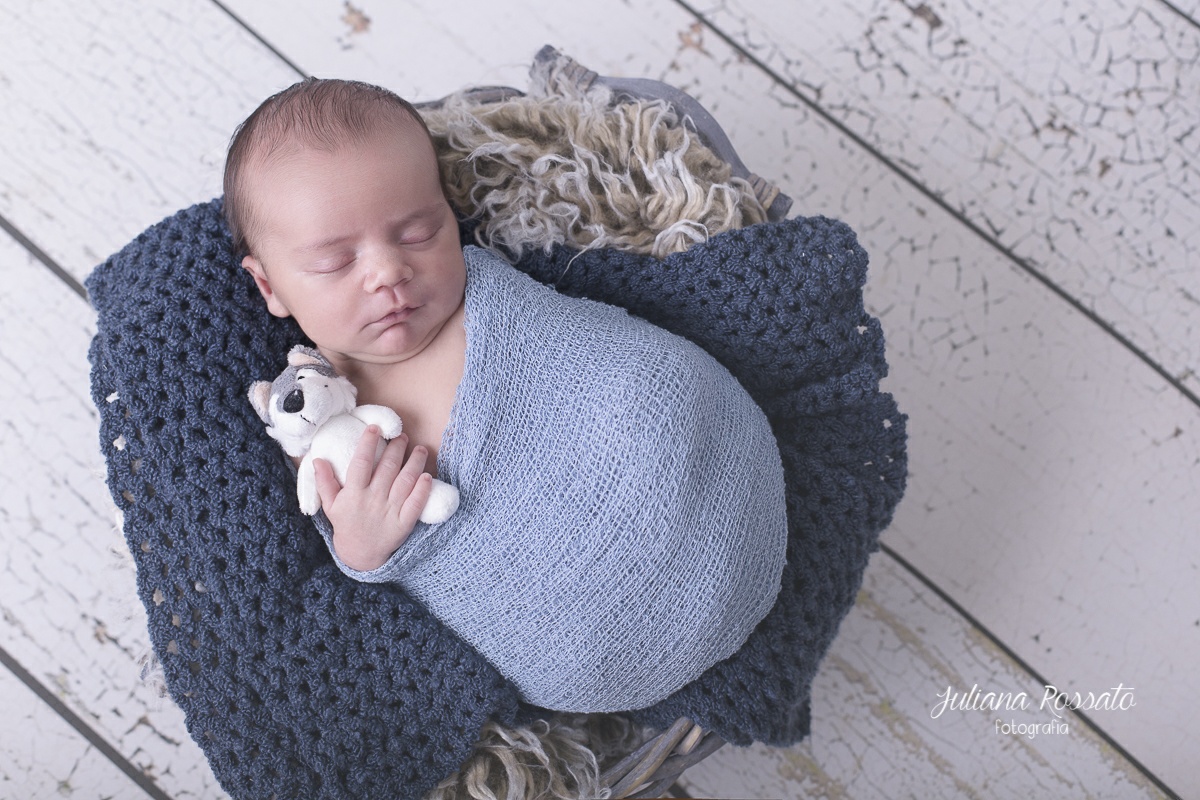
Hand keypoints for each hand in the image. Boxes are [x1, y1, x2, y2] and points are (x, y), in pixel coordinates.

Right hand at [313, 425, 433, 571]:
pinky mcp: (404, 523)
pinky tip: (427, 476)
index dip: (368, 443)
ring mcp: (390, 512)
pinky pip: (415, 504)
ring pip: (405, 482)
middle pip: (387, 468)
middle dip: (397, 448)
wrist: (360, 554)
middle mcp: (372, 500)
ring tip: (420, 448)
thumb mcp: (331, 505)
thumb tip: (317, 459)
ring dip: (414, 463)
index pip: (361, 463)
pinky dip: (422, 490)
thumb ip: (324, 482)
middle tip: (402, 436)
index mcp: (353, 494)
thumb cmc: (346, 523)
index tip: (375, 428)